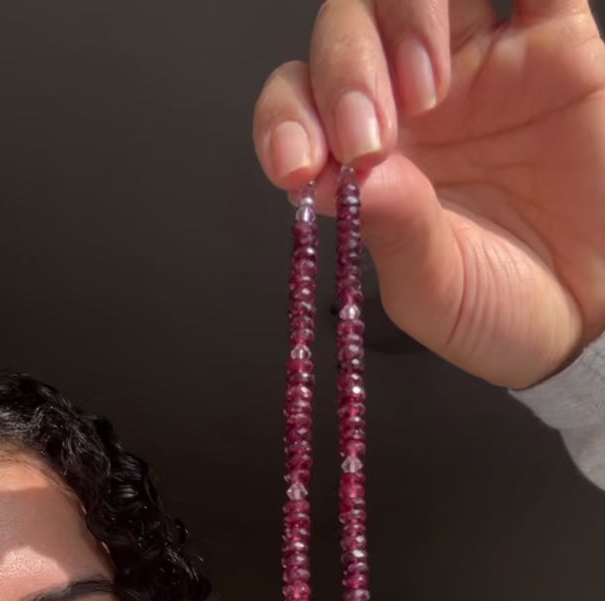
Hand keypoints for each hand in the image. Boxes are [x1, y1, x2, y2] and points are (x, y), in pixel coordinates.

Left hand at [253, 0, 604, 388]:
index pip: (299, 103)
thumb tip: (349, 179)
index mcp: (365, 159)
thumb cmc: (504, 308)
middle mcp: (408, 100)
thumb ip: (398, 236)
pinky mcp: (553, 40)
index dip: (286, 118)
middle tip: (369, 136)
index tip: (298, 163)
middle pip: (348, 29)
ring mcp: (478, 62)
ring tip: (427, 90)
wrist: (596, 311)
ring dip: (406, 14)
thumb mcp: (439, 294)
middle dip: (344, 71)